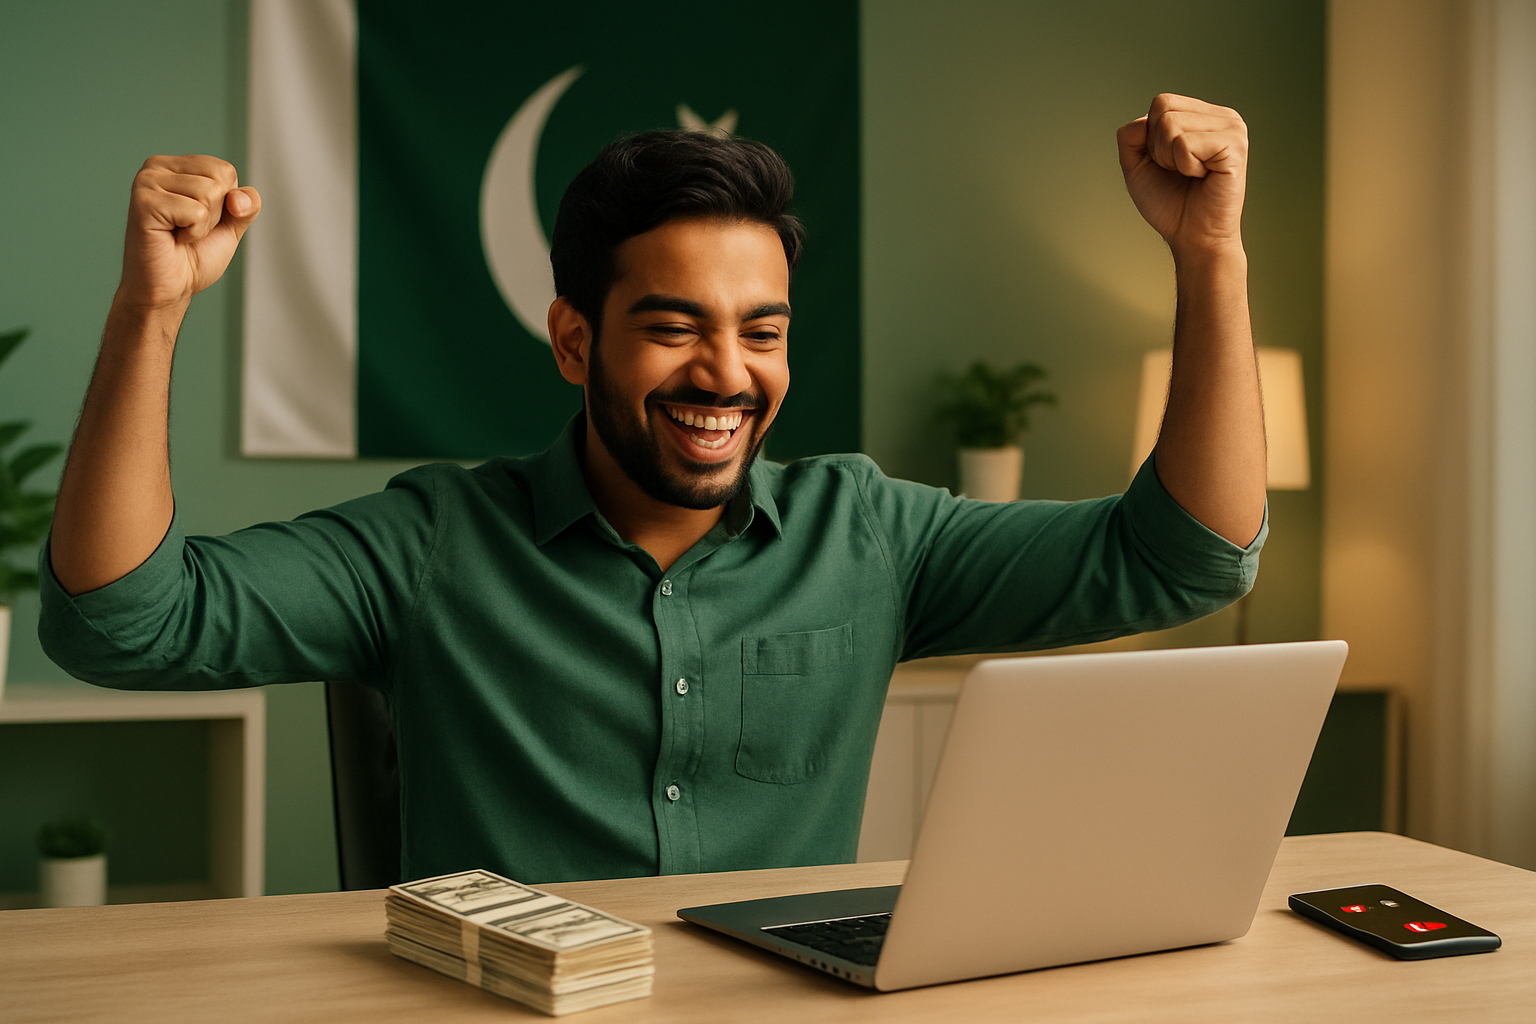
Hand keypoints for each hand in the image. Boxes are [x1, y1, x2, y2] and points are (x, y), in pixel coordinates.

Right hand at [117, 155, 260, 310]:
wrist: (169, 288)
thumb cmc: (193, 257)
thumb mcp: (230, 225)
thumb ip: (246, 204)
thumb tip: (240, 197)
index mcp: (174, 166)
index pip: (225, 169)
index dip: (226, 203)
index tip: (200, 220)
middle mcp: (156, 167)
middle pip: (219, 179)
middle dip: (215, 214)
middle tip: (188, 230)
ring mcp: (146, 182)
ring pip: (209, 193)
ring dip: (203, 225)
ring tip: (179, 234)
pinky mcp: (144, 202)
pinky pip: (197, 212)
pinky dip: (193, 233)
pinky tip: (171, 238)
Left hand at [1117, 95, 1246, 257]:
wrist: (1191, 237)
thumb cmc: (1169, 204)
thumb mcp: (1137, 166)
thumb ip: (1130, 138)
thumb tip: (1143, 120)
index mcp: (1204, 115)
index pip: (1161, 102)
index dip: (1151, 137)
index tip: (1168, 163)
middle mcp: (1223, 117)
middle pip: (1164, 110)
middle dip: (1159, 148)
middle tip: (1180, 171)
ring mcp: (1233, 129)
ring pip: (1172, 125)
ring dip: (1171, 159)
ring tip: (1191, 174)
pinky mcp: (1235, 147)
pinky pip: (1186, 144)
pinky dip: (1185, 166)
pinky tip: (1203, 177)